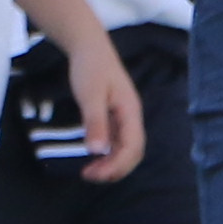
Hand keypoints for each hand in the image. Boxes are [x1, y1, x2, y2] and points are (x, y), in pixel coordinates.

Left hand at [63, 33, 145, 182]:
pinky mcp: (114, 116)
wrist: (89, 47)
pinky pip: (117, 142)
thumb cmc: (90, 67)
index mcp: (131, 111)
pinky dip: (107, 154)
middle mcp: (131, 117)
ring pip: (125, 149)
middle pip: (133, 152)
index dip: (117, 165)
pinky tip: (93, 158)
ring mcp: (124, 117)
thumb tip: (97, 151)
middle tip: (89, 176)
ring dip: (111, 164)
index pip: (133, 147)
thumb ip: (94, 122)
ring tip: (89, 172)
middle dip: (115, 169)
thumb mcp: (90, 95)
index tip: (95, 173)